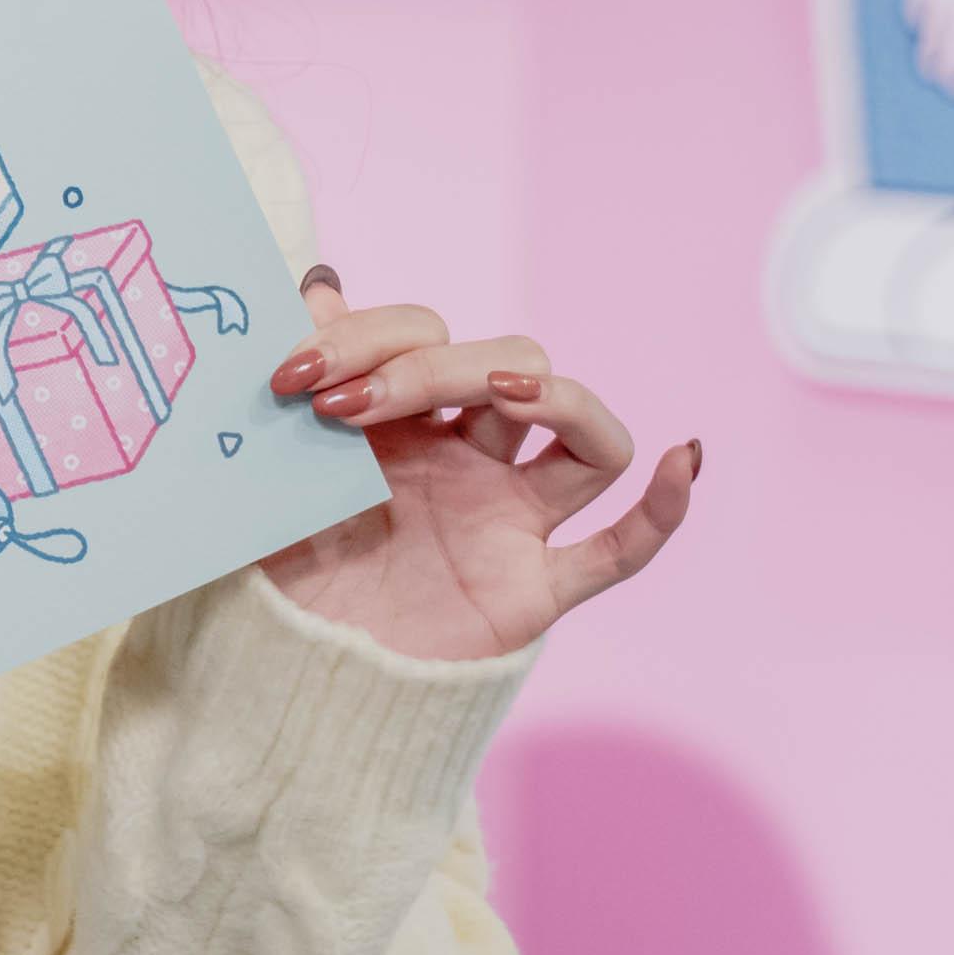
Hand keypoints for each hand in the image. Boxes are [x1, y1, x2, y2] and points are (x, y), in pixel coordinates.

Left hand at [255, 272, 695, 662]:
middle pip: (508, 365)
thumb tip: (322, 282)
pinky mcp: (530, 589)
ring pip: (584, 438)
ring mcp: (508, 519)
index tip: (294, 376)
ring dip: (558, 400)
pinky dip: (660, 509)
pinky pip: (618, 550)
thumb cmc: (280, 565)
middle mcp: (468, 458)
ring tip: (503, 393)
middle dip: (432, 367)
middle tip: (346, 405)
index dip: (369, 338)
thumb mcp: (272, 467)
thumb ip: (304, 380)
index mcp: (406, 418)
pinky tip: (681, 460)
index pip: (425, 333)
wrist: (285, 672)